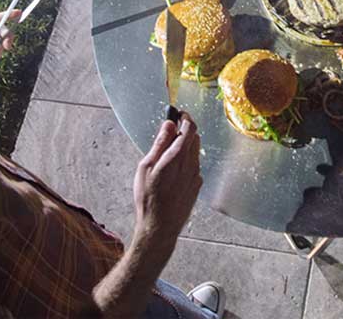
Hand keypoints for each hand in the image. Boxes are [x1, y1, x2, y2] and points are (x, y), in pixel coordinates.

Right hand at [132, 114, 201, 256]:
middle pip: (194, 137)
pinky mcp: (197, 185)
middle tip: (170, 132)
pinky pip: (194, 166)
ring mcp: (196, 175)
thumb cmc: (148, 198)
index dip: (185, 117)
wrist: (159, 228)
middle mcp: (190, 164)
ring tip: (168, 155)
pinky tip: (173, 172)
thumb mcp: (146, 167)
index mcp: (177, 157)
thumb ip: (160, 143)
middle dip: (184, 130)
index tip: (178, 114)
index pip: (189, 128)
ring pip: (195, 151)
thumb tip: (169, 124)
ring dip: (185, 146)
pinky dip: (186, 161)